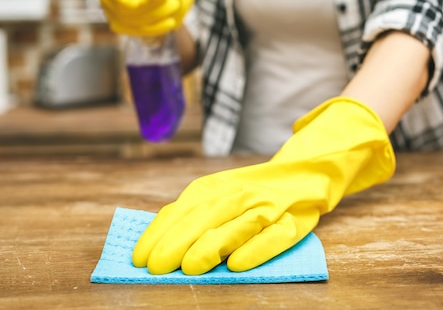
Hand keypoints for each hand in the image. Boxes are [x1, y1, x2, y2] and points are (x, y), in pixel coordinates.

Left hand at [132, 97, 395, 274]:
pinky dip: (256, 250)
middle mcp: (238, 194)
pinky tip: (237, 265)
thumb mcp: (215, 195)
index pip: (180, 210)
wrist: (302, 174)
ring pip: (236, 224)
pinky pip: (274, 237)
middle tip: (158, 268)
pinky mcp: (292, 222)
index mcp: (213, 187)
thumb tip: (155, 244)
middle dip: (178, 241)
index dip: (159, 233)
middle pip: (205, 217)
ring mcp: (266, 207)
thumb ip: (189, 216)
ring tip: (191, 267)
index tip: (140, 258)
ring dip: (212, 245)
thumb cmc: (248, 192)